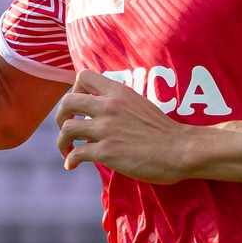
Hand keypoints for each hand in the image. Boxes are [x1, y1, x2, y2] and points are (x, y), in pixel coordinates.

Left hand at [55, 70, 187, 181]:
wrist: (180, 150)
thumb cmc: (165, 131)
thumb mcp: (140, 104)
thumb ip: (121, 104)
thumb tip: (105, 112)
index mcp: (119, 92)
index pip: (83, 77)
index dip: (75, 91)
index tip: (81, 107)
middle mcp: (109, 106)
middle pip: (68, 102)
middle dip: (61, 116)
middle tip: (67, 127)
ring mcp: (106, 129)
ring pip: (67, 128)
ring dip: (62, 141)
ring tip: (67, 150)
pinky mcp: (106, 151)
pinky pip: (76, 153)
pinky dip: (70, 160)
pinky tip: (72, 165)